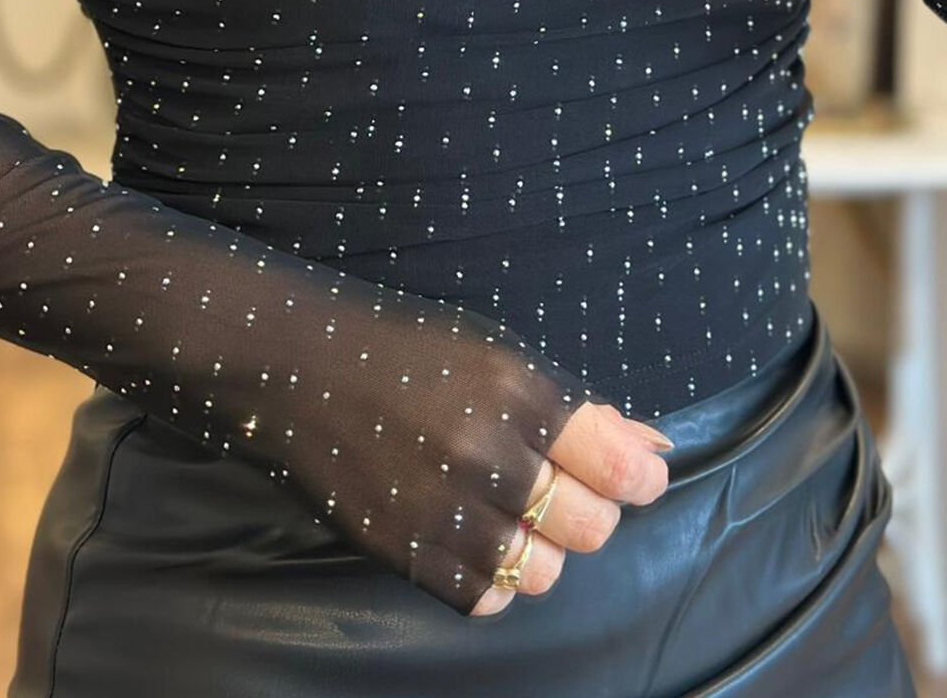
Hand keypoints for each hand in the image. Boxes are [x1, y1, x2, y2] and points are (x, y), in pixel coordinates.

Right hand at [240, 272, 671, 617]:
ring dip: (540, 548)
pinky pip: (487, 597)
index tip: (638, 477)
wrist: (294, 366)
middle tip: (563, 488)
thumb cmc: (402, 348)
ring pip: (545, 571)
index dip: (640, 478)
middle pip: (590, 526)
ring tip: (509, 511)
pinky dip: (491, 576)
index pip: (617, 464)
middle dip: (591, 511)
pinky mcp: (406, 552)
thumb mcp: (494, 354)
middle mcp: (487, 453)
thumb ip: (575, 409)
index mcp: (517, 390)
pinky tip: (471, 534)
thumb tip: (652, 447)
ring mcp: (445, 510)